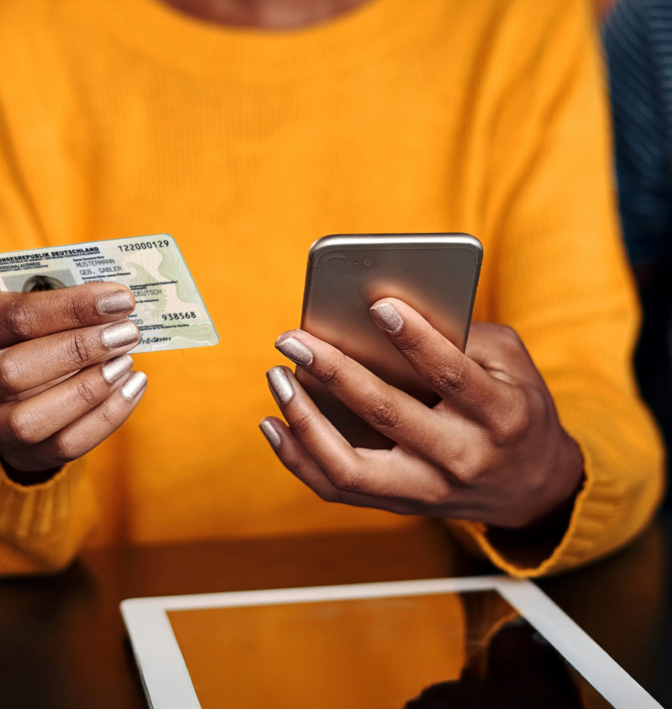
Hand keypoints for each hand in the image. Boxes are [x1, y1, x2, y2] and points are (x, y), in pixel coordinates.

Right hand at [0, 283, 147, 476]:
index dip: (71, 308)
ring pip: (28, 421)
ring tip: (126, 362)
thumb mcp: (42, 305)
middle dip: (78, 350)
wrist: (25, 383)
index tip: (120, 300)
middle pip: (12, 370)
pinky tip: (132, 387)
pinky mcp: (15, 454)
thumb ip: (69, 303)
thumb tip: (119, 303)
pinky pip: (62, 446)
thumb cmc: (38, 329)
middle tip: (127, 332)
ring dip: (88, 390)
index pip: (12, 316)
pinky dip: (106, 417)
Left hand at [260, 298, 583, 529]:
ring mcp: (427, 490)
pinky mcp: (400, 505)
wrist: (534, 487)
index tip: (378, 304)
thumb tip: (385, 315)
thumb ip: (460, 336)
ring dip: (304, 421)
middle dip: (334, 371)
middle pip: (387, 416)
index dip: (415, 339)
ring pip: (350, 468)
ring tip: (277, 379)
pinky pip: (339, 488)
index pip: (452, 375)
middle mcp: (462, 458)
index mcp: (500, 415)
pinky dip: (299, 458)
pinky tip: (275, 424)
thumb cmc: (516, 406)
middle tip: (293, 339)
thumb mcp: (510, 363)